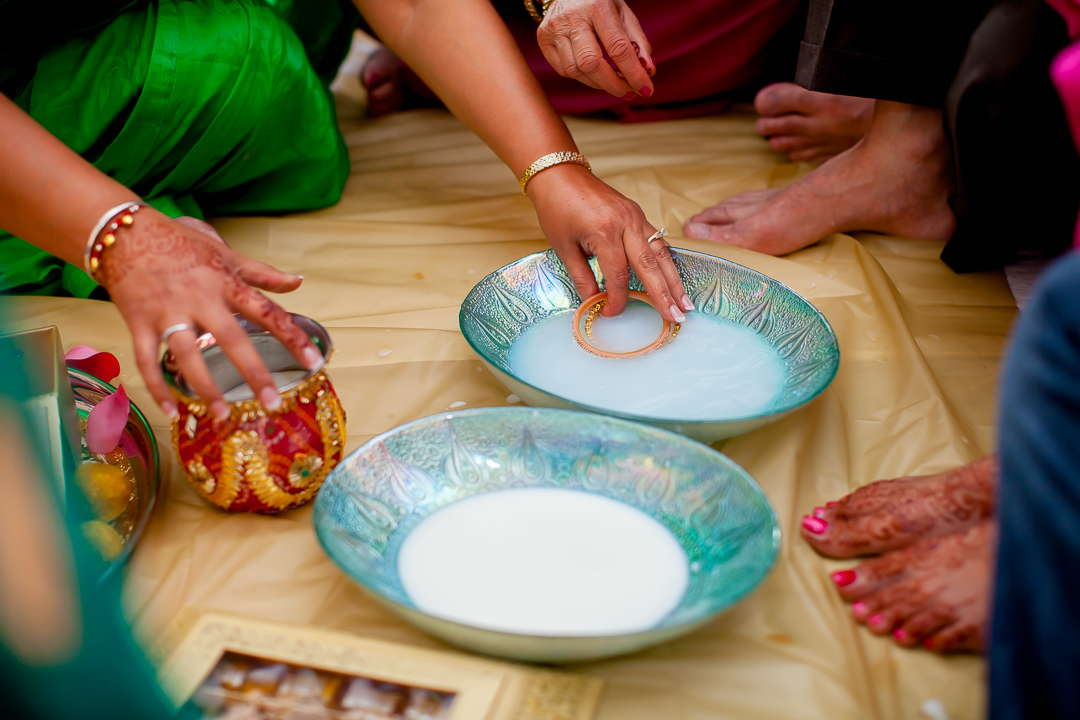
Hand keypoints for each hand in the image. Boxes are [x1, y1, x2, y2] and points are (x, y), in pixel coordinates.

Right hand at [96, 209, 321, 419]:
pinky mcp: (138, 322)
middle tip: (272, 403)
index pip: (267, 312)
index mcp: (225, 283)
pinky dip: (158, 387)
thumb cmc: (180, 243)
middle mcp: (199, 299)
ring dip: (204, 387)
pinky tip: (172, 412)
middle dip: (253, 372)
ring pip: (187, 354)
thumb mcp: (225, 254)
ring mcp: (167, 312)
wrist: (122, 232)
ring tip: (222, 415)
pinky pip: (147, 360)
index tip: (313, 361)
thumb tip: (298, 281)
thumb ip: (262, 273)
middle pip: (231, 339)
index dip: (293, 336)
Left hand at [527, 164, 692, 321]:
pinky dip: (666, 260)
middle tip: (677, 318)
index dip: (617, 300)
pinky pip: (657, 239)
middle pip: (650, 265)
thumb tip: (594, 304)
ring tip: (685, 303)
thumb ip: (582, 278)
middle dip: (665, 294)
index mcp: (604, 231)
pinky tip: (674, 278)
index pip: (618, 276)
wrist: (559, 174)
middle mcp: (626, 222)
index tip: (609, 314)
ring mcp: (635, 215)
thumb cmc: (556, 209)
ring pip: (661, 252)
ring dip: (674, 279)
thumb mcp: (563, 248)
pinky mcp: (637, 213)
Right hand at [537, 0, 655, 98]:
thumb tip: (648, 71)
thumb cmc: (599, 3)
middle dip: (613, 84)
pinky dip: (583, 77)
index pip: (617, 48)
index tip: (646, 90)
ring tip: (614, 83)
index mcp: (597, 6)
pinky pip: (564, 70)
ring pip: (576, 71)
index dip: (633, 73)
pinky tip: (594, 74)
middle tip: (629, 92)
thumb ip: (638, 42)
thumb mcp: (623, 14)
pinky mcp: (543, 39)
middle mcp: (573, 18)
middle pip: (591, 64)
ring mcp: (554, 29)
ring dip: (599, 84)